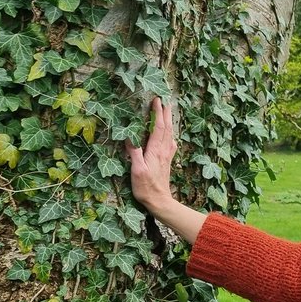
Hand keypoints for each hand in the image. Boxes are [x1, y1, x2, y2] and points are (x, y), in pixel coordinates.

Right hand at [126, 97, 176, 215]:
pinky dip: (170, 134)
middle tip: (165, 100)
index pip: (158, 127)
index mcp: (156, 150)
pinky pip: (170, 143)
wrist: (160, 201)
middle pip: (167, 128)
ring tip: (169, 112)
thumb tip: (129, 137)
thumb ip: (134, 153)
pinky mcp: (167, 162)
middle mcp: (164, 151)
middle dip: (166, 113)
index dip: (158, 113)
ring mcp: (167, 156)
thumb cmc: (146, 188)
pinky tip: (171, 135)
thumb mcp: (137, 170)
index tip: (157, 100)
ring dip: (169, 121)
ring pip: (170, 134)